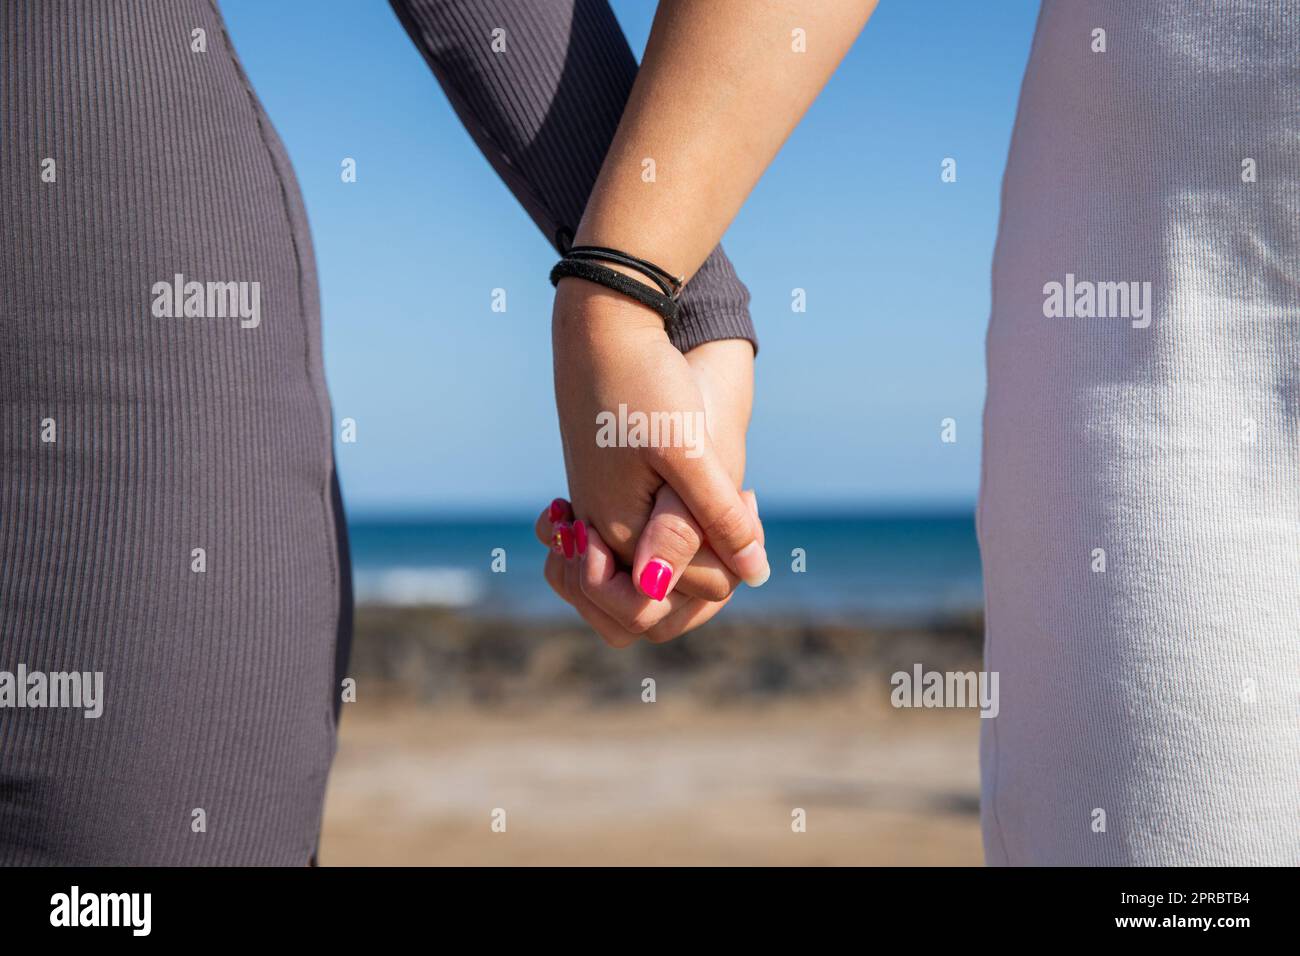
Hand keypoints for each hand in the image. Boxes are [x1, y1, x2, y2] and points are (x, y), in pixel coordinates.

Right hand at [542, 278, 769, 637]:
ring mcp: (598, 513)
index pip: (678, 597)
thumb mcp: (689, 453)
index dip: (723, 571)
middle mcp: (601, 533)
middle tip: (737, 507)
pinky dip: (672, 536)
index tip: (744, 503)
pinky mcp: (604, 491)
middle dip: (702, 578)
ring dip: (688, 560)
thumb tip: (755, 575)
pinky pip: (639, 543)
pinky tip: (694, 490)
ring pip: (649, 574)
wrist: (603, 326)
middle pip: (655, 601)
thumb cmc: (646, 384)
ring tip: (722, 503)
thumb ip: (715, 519)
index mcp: (617, 533)